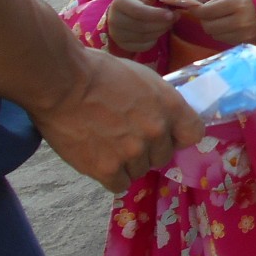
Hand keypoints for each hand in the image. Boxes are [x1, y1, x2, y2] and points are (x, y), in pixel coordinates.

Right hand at [33, 47, 204, 192]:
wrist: (62, 83)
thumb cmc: (100, 72)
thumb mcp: (144, 78)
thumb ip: (159, 102)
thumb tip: (164, 117)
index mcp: (170, 107)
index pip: (194, 134)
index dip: (179, 135)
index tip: (167, 134)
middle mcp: (157, 132)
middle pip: (164, 156)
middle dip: (149, 149)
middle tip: (126, 136)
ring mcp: (133, 153)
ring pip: (140, 170)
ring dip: (127, 163)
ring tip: (107, 144)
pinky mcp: (106, 169)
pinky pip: (119, 184)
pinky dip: (111, 175)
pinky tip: (99, 159)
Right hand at [107, 0, 195, 52]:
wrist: (124, 11)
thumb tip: (186, 2)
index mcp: (121, 2)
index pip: (140, 12)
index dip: (158, 14)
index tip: (172, 14)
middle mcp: (114, 19)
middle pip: (143, 27)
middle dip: (163, 23)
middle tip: (174, 17)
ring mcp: (117, 34)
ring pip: (145, 37)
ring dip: (161, 31)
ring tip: (166, 22)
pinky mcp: (122, 45)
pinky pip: (144, 46)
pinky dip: (154, 40)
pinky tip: (156, 31)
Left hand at [191, 0, 255, 48]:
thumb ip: (218, 0)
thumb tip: (201, 10)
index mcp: (238, 5)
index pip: (207, 12)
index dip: (197, 10)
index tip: (193, 8)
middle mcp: (240, 22)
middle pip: (208, 27)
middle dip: (205, 20)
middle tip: (209, 15)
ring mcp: (244, 36)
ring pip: (215, 36)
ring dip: (215, 29)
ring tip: (223, 21)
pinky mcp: (247, 44)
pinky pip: (226, 41)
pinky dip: (224, 35)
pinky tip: (231, 28)